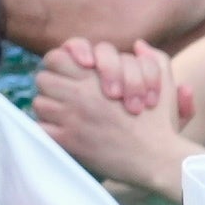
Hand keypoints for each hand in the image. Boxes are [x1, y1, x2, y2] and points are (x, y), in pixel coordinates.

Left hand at [30, 37, 194, 190]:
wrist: (156, 159)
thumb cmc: (160, 123)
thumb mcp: (165, 83)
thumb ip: (153, 58)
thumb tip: (138, 45)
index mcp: (97, 77)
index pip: (57, 56)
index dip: (61, 63)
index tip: (72, 74)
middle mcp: (80, 94)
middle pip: (43, 78)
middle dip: (52, 85)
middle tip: (64, 95)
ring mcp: (72, 118)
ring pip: (39, 103)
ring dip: (49, 109)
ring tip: (64, 116)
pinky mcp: (69, 142)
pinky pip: (41, 129)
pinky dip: (47, 131)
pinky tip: (61, 134)